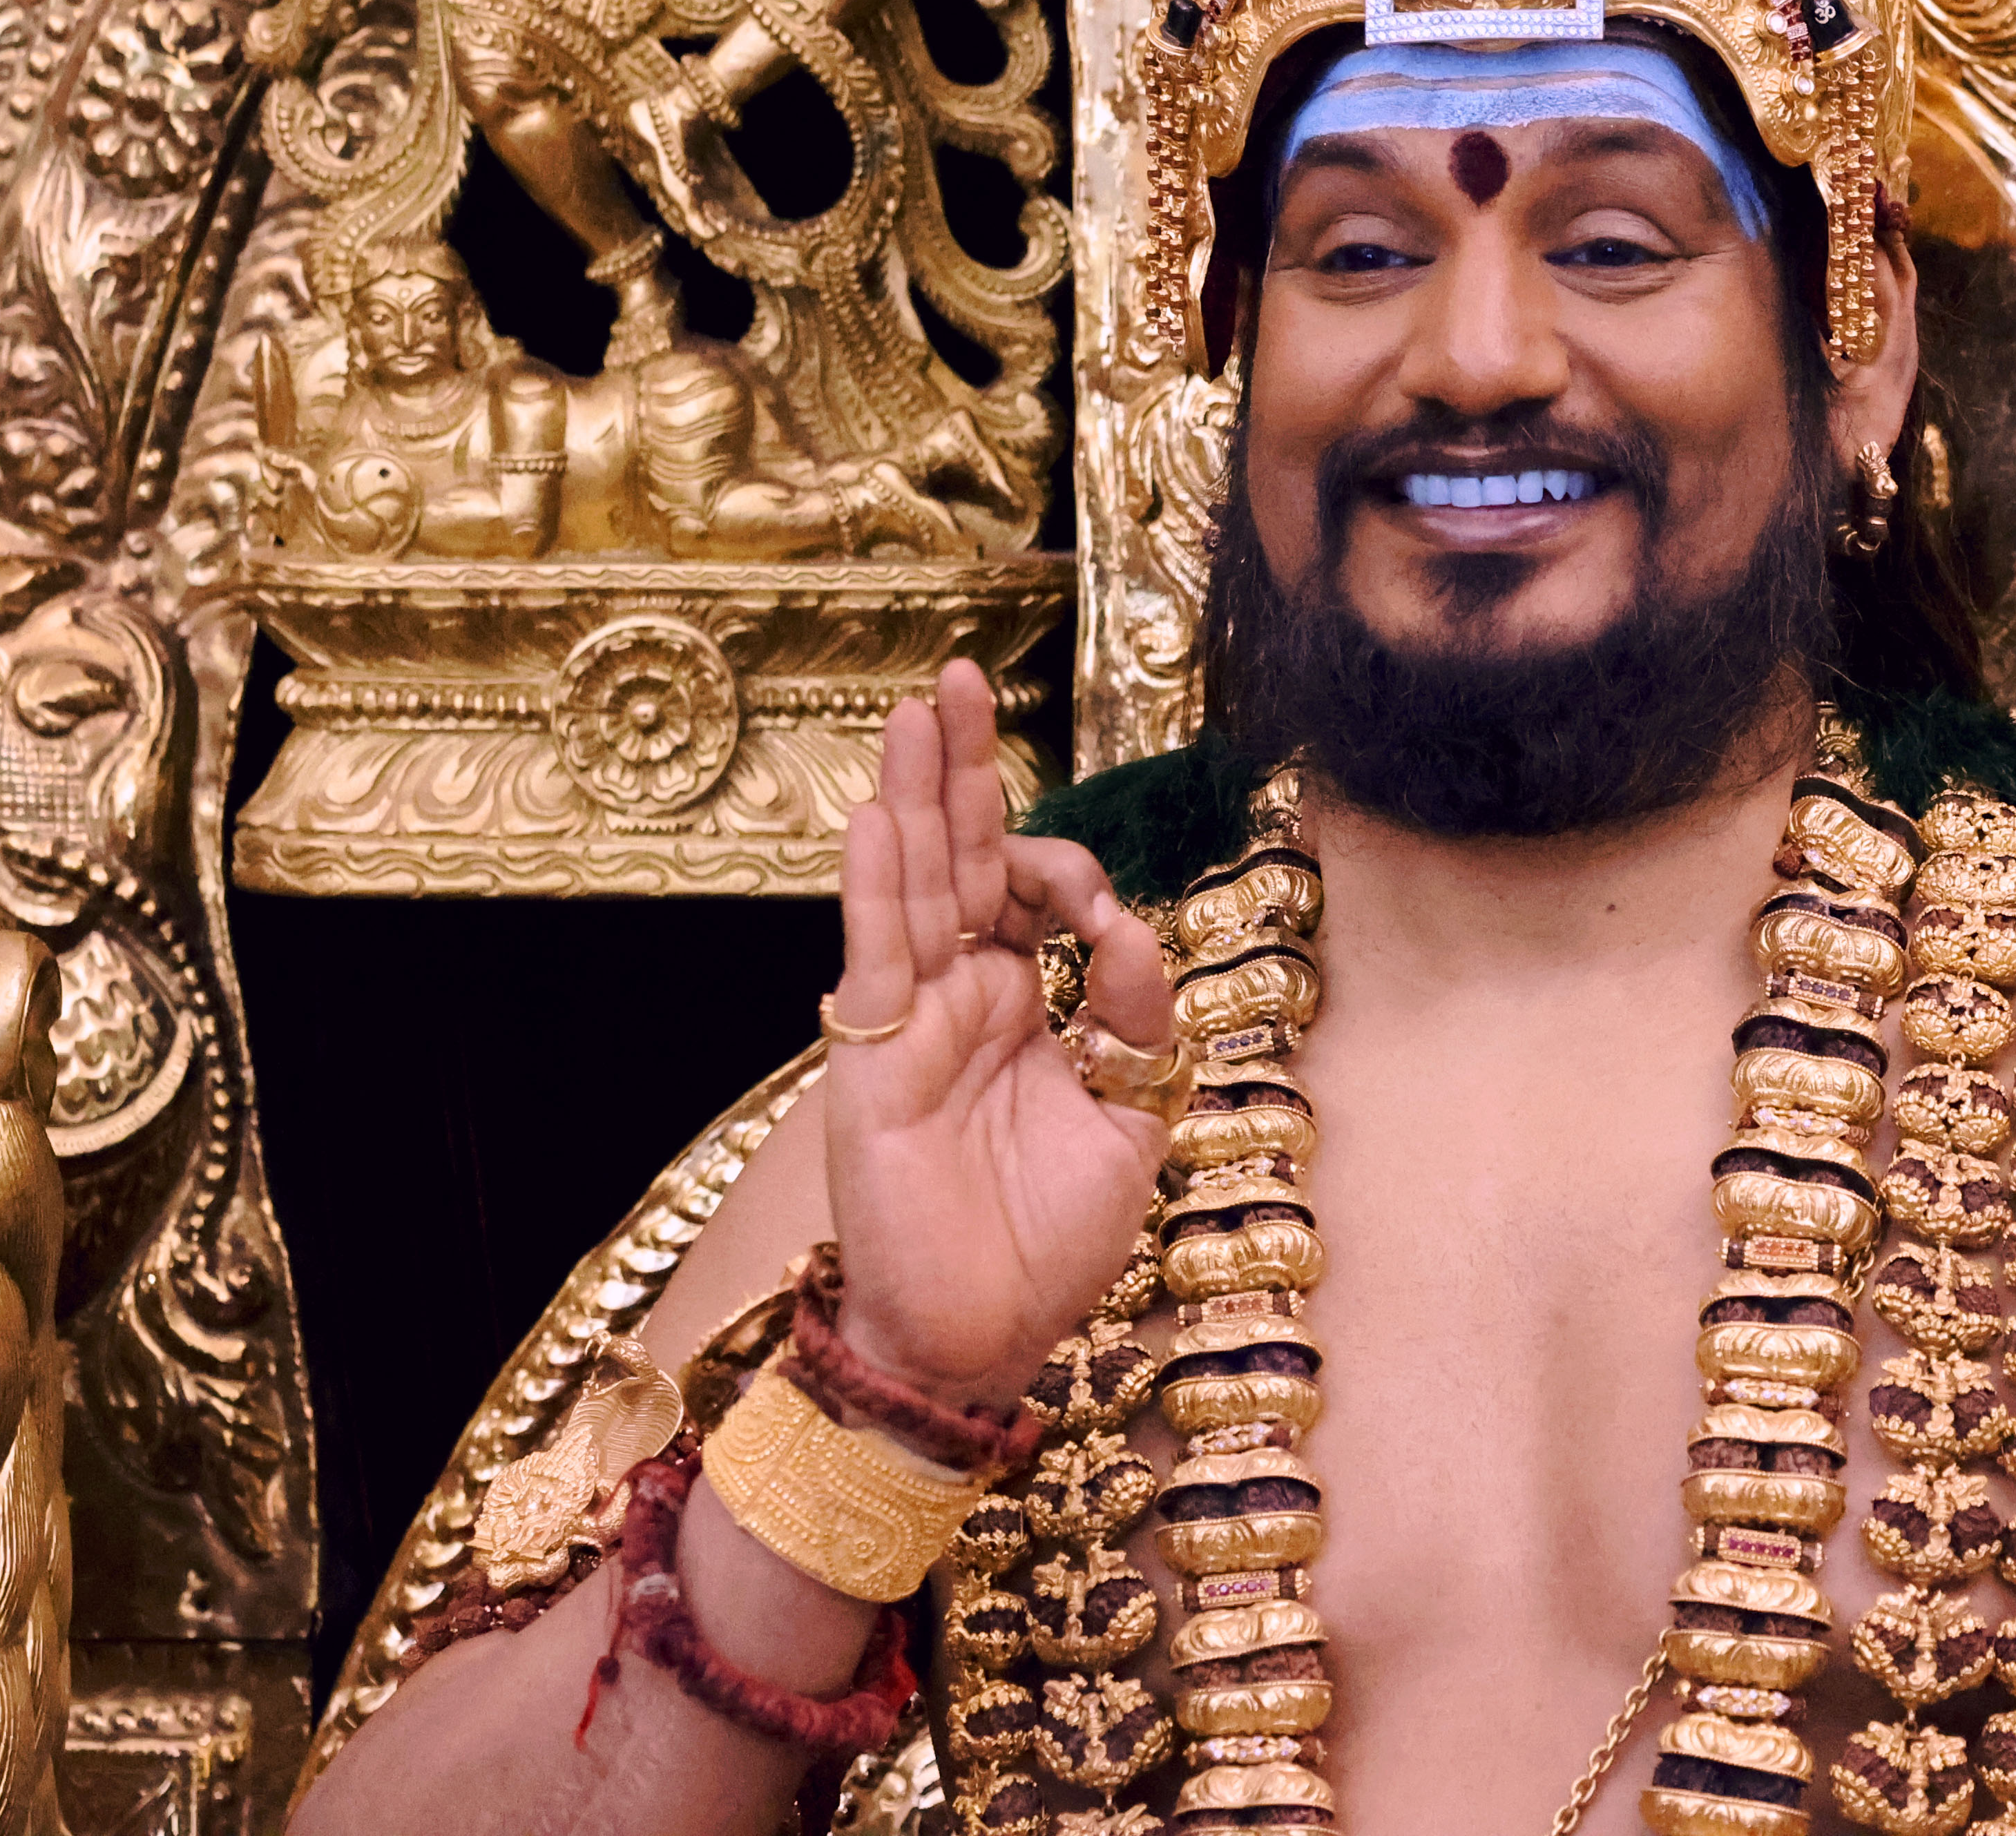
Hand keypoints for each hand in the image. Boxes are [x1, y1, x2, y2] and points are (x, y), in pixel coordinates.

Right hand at [824, 661, 1173, 1411]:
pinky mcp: (874, 1057)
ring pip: (913, 883)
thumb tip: (1132, 928)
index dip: (1072, 876)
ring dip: (913, 795)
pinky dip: (874, 884)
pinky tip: (875, 816)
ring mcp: (912, 1022)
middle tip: (955, 676)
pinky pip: (876, 955)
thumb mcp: (1133, 1118)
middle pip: (960, 858)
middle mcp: (961, 998)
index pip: (1035, 895)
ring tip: (915, 708)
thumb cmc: (1047, 1244)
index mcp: (1023, 1007)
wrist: (980, 1338)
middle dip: (961, 767)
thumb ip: (1140, 1017)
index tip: (1101, 918)